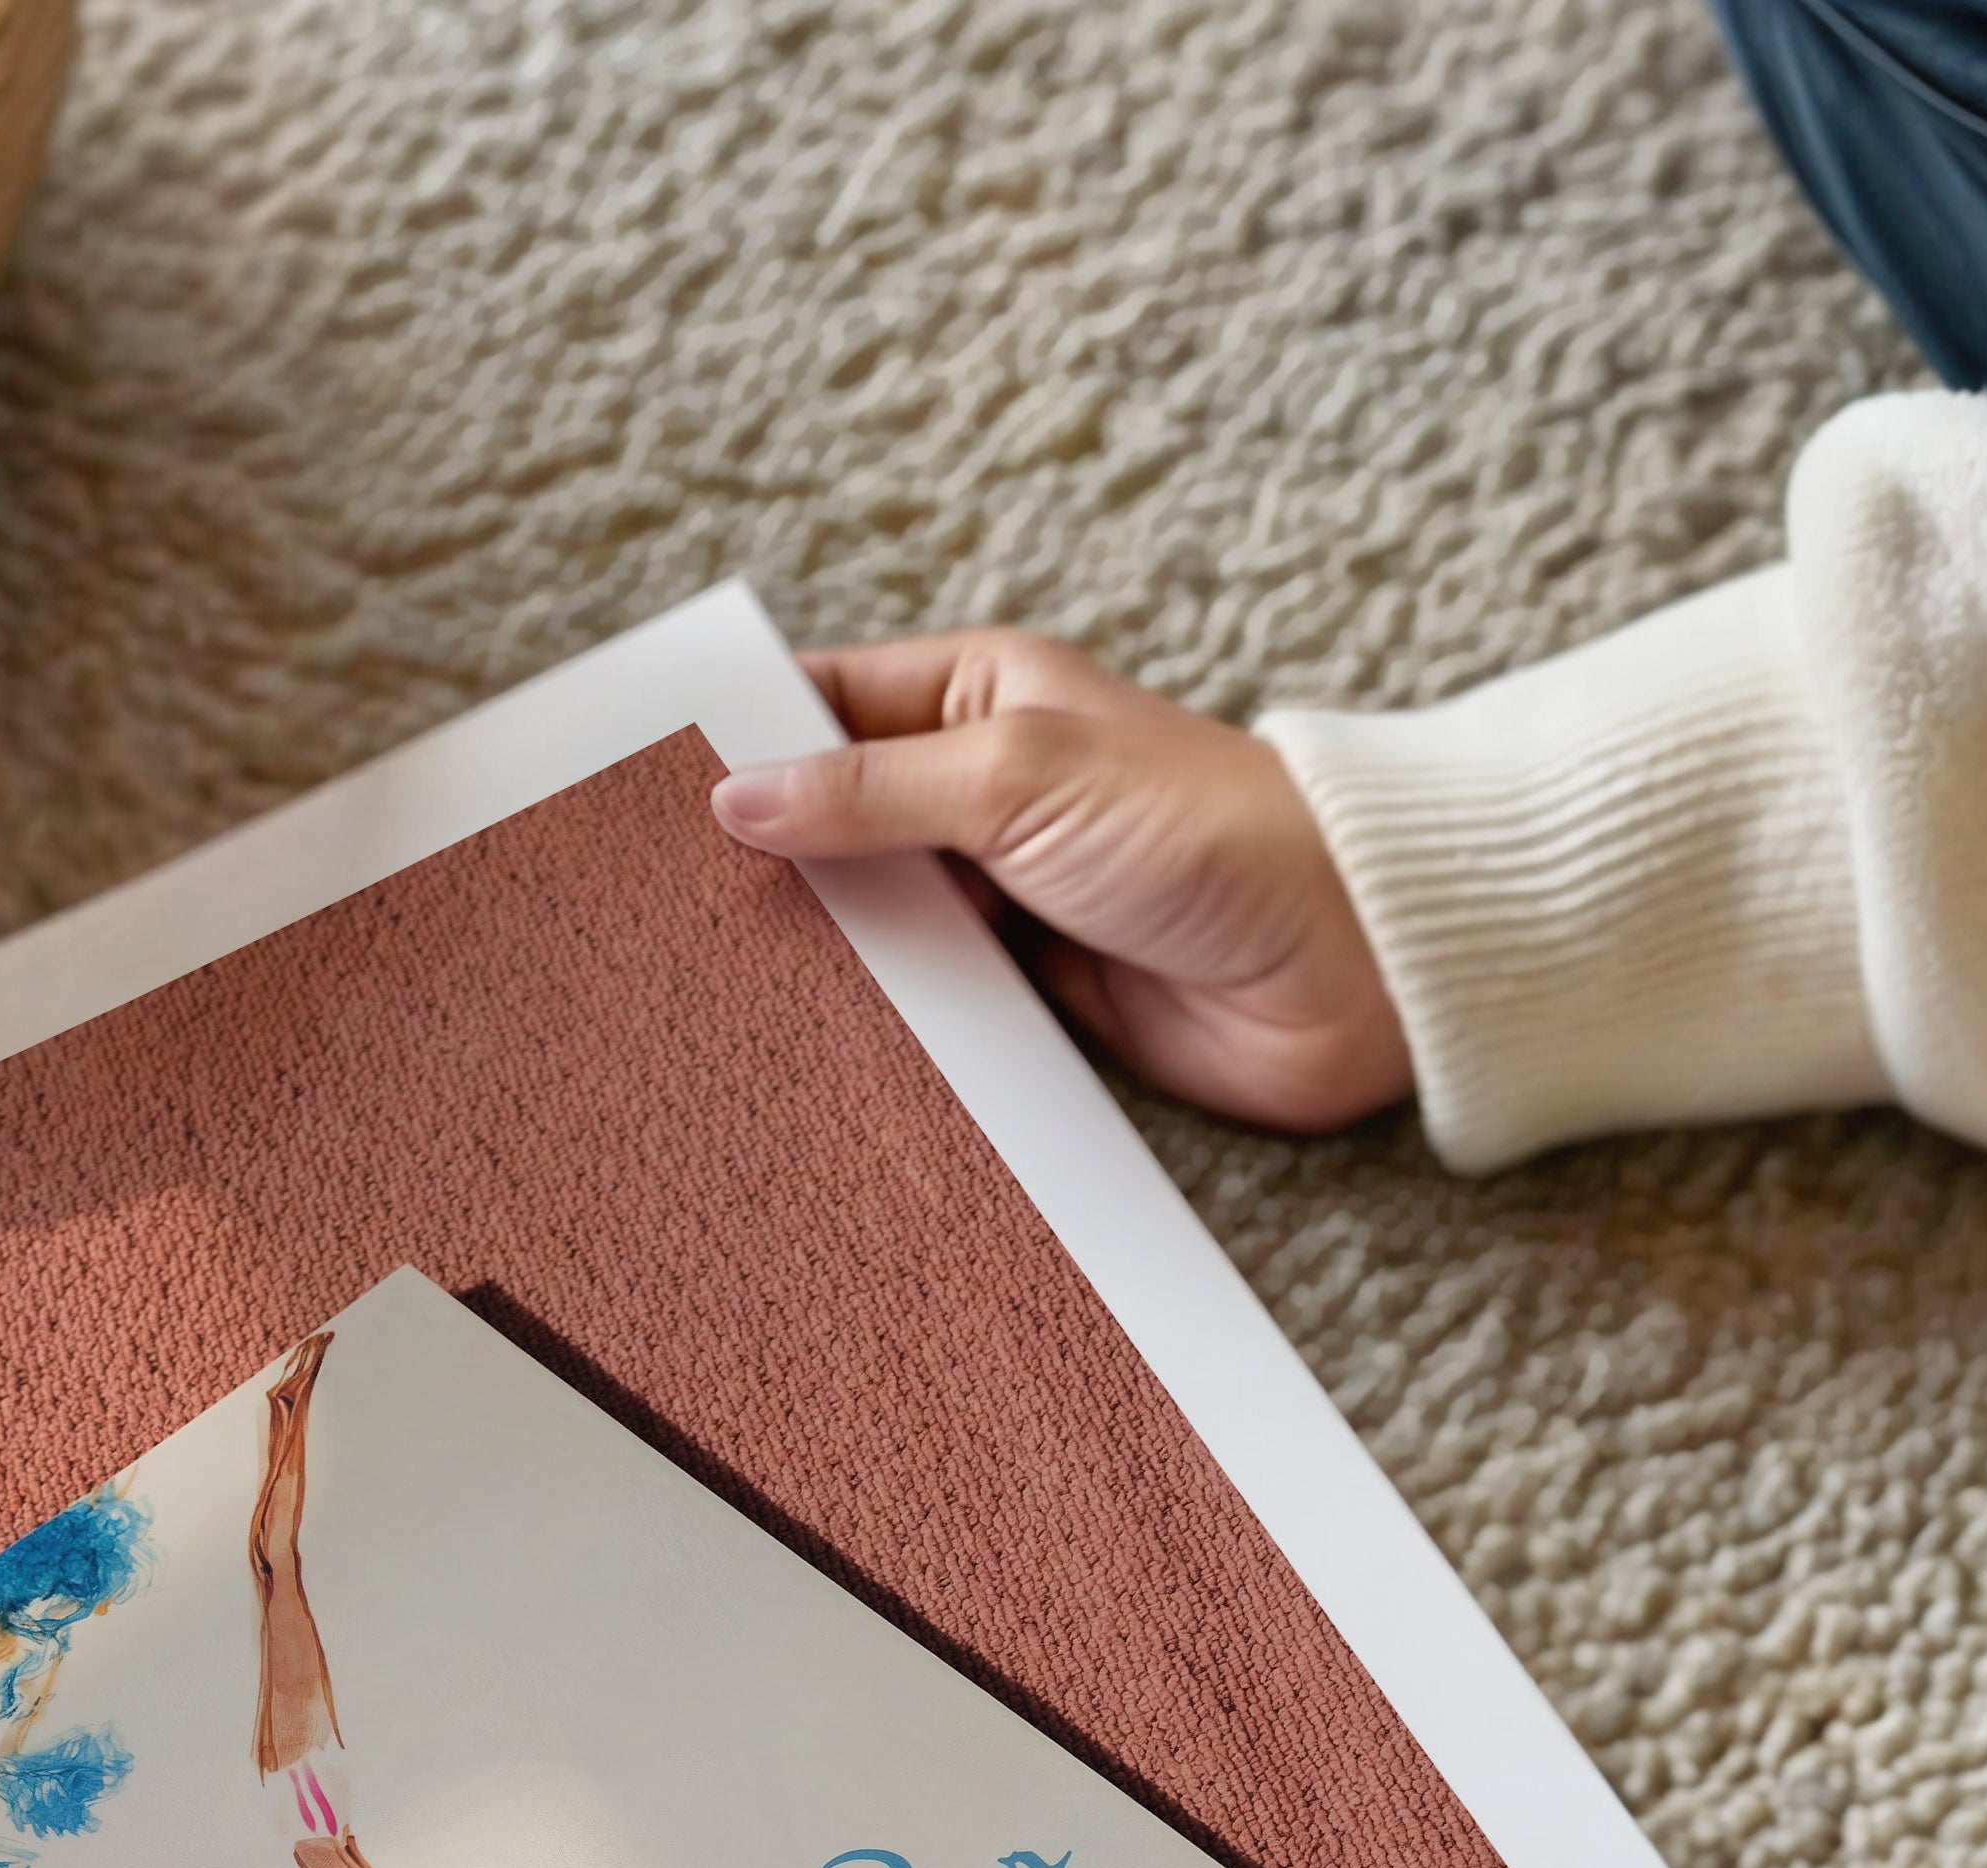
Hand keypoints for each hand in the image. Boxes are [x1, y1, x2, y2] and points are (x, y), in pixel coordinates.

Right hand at [708, 629, 1410, 1132]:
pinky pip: (923, 1010)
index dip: (738, 740)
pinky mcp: (1027, 998)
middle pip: (831, 823)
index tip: (643, 789)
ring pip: (868, 926)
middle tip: (643, 907)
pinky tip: (795, 1051)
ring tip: (690, 990)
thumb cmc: (1207, 831)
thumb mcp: (1017, 779)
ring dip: (807, 957)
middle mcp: (981, 794)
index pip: (823, 705)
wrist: (1343, 966)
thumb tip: (737, 796)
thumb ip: (870, 792)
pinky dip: (872, 1027)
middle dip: (754, 863)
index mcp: (979, 698)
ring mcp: (1000, 900)